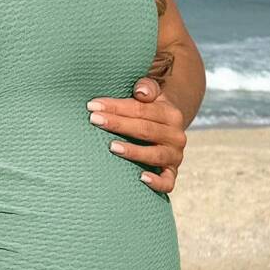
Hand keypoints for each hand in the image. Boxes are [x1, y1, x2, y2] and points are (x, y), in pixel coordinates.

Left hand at [86, 77, 185, 194]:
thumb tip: (141, 92)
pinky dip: (157, 182)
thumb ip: (146, 88)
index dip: (116, 106)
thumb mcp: (152, 96)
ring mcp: (175, 156)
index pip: (141, 109)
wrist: (168, 130)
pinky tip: (141, 178)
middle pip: (145, 130)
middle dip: (118, 124)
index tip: (93, 105)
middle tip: (94, 120)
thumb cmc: (149, 111)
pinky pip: (168, 181)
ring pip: (155, 155)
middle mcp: (176, 135)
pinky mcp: (172, 173)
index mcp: (171, 113)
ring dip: (133, 152)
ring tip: (111, 147)